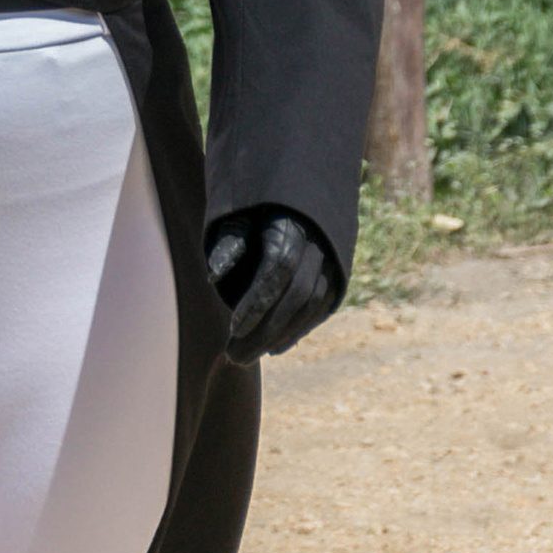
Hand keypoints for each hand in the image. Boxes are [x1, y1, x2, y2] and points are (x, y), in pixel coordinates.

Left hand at [205, 206, 342, 361]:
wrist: (302, 195)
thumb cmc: (258, 209)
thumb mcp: (238, 214)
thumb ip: (229, 241)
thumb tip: (213, 276)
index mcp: (291, 224)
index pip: (277, 268)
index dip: (256, 302)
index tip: (232, 329)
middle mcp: (318, 243)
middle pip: (297, 294)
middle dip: (266, 330)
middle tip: (235, 357)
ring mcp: (333, 259)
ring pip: (314, 304)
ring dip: (283, 334)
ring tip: (251, 355)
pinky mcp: (339, 272)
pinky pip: (324, 306)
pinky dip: (301, 328)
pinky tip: (276, 346)